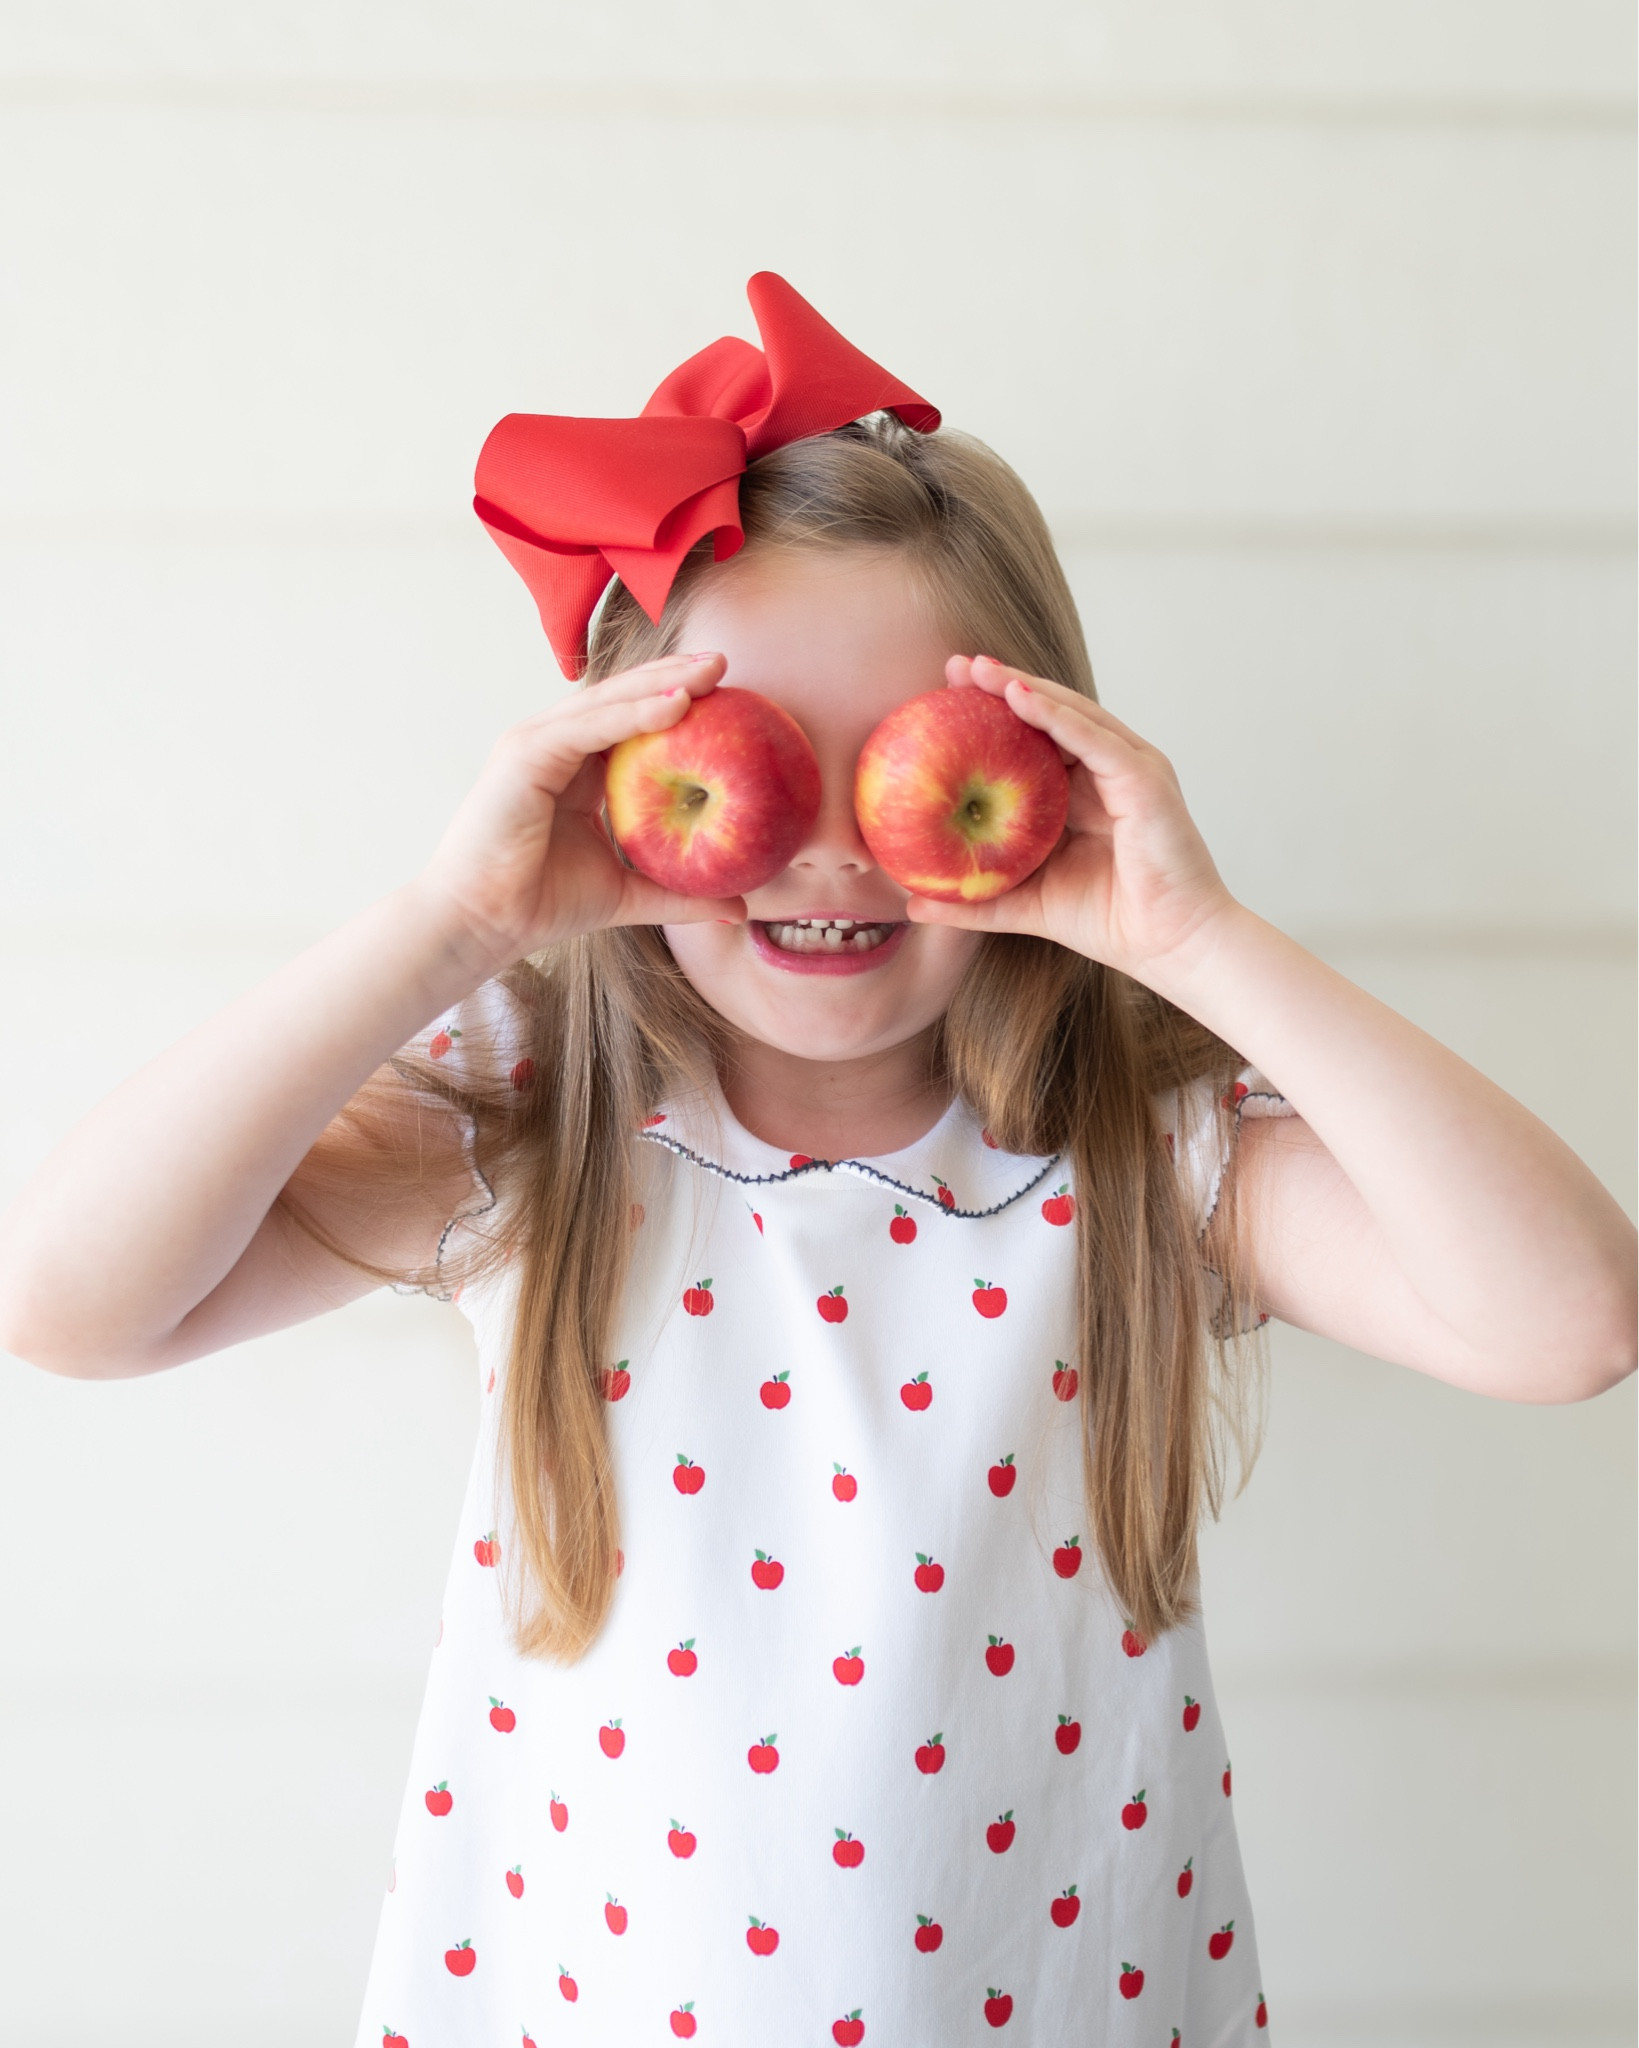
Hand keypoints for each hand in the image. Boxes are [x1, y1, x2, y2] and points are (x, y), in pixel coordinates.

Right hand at [414, 652, 744, 973]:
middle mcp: (555, 746)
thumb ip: (682, 894)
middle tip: (724, 663)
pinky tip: (676, 705)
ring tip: (711, 672)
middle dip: (674, 677)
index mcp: (575, 768)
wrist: (483, 925)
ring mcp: (536, 743)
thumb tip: (740, 907)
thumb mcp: (629, 893)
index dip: (676, 701)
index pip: (631, 720)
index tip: (728, 694)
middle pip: (622, 698)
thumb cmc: (542, 906)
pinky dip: (633, 713)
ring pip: (608, 701)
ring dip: (661, 683)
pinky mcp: (524, 753)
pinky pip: (589, 726)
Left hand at [905, 655, 1238, 985]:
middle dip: (1002, 686)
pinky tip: (1017, 696)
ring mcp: (1130, 770)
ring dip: (1023, 686)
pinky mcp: (1145, 779)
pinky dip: (1055, 714)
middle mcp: (1109, 772)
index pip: (1034, 741)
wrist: (1171, 948)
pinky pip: (1093, 737)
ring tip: (978, 670)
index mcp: (1084, 793)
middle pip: (1051, 715)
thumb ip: (974, 901)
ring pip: (1071, 714)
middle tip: (954, 667)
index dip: (992, 717)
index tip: (942, 700)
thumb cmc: (1112, 924)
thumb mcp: (1025, 907)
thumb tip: (911, 904)